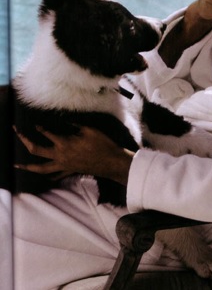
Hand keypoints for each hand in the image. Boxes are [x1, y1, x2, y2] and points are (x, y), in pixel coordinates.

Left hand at [14, 125, 133, 184]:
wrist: (110, 162)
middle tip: (17, 133)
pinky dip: (47, 175)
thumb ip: (75, 125)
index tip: (36, 124)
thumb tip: (65, 121)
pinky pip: (55, 175)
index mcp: (64, 143)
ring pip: (41, 168)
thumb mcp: (89, 130)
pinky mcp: (70, 170)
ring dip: (27, 166)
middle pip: (36, 150)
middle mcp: (60, 155)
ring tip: (17, 165)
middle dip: (25, 141)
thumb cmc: (102, 144)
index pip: (46, 134)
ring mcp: (64, 165)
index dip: (40, 128)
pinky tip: (43, 175)